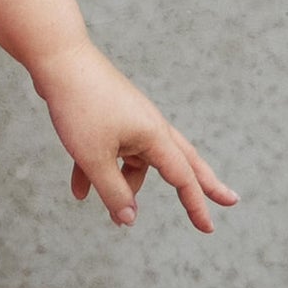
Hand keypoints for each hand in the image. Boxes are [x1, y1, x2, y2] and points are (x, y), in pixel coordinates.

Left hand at [31, 41, 237, 232]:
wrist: (58, 59)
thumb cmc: (79, 106)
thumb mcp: (94, 157)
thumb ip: (113, 191)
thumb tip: (129, 219)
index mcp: (154, 136)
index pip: (183, 178)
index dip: (195, 205)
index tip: (208, 229)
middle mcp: (150, 127)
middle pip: (183, 162)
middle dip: (202, 186)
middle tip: (229, 200)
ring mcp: (131, 120)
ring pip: (138, 162)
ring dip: (126, 186)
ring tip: (115, 216)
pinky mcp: (111, 116)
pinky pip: (112, 151)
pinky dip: (100, 170)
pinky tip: (78, 191)